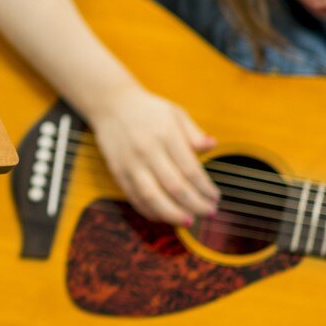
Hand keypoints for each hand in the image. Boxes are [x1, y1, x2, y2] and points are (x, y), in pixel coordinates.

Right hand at [86, 85, 218, 225]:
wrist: (110, 104)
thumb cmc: (148, 110)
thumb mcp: (175, 114)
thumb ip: (194, 133)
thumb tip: (212, 146)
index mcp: (166, 134)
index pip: (190, 170)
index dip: (205, 188)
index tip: (215, 197)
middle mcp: (147, 150)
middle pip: (174, 187)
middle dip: (195, 205)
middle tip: (209, 213)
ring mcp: (130, 163)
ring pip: (152, 197)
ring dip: (173, 214)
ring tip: (189, 221)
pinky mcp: (118, 172)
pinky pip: (134, 198)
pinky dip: (151, 212)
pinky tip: (165, 216)